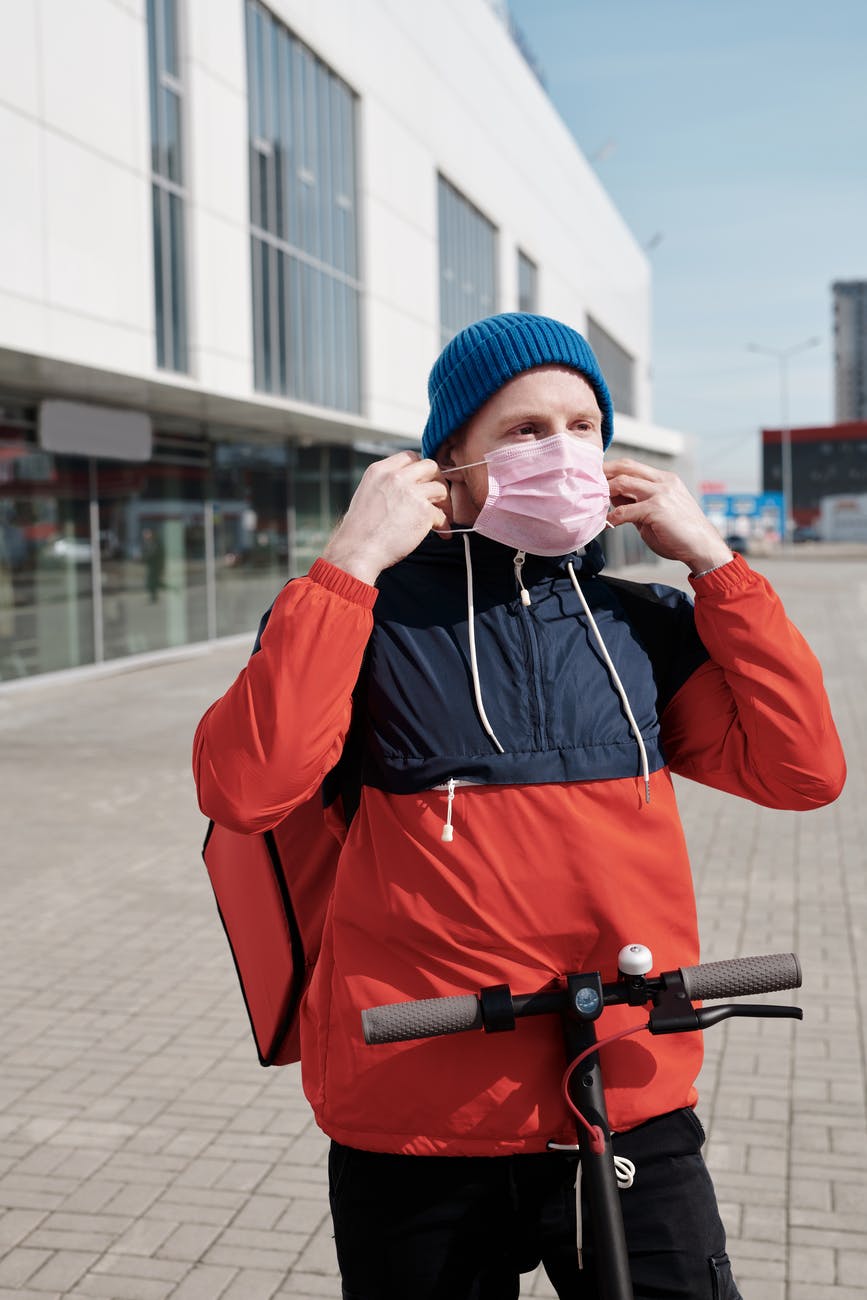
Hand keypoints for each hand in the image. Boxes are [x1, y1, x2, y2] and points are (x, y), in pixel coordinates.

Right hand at [322, 451, 452, 584]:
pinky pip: (442, 515)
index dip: (420, 470)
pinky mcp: (423, 511)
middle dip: (438, 479)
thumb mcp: (367, 495)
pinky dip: (444, 525)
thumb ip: (387, 485)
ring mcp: (411, 492)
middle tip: (438, 496)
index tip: (424, 481)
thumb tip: (409, 488)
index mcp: (379, 471)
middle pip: (430, 466)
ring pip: (440, 488)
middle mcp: (395, 477)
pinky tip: (441, 533)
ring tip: (442, 516)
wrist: (358, 551)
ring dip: (445, 503)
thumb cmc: (360, 531)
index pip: (409, 457)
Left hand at [604, 458, 733, 572]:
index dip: (611, 470)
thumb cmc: (679, 533)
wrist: (702, 547)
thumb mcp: (655, 512)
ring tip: (592, 501)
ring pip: (623, 482)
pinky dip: (612, 517)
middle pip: (626, 466)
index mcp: (664, 479)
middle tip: (586, 483)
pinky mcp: (657, 508)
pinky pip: (625, 510)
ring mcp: (661, 493)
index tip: (594, 478)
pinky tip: (605, 523)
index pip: (632, 466)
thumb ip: (636, 503)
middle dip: (603, 472)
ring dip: (604, 491)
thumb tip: (612, 498)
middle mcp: (663, 481)